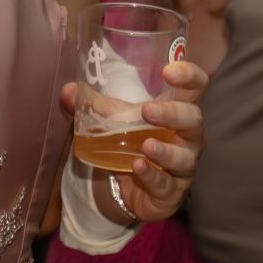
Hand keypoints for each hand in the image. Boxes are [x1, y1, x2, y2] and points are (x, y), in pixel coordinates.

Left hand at [59, 60, 208, 221]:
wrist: (125, 188)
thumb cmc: (128, 142)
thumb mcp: (111, 121)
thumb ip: (91, 105)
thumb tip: (69, 91)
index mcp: (176, 111)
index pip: (194, 88)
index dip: (189, 75)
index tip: (169, 70)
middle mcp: (186, 137)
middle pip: (193, 120)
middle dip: (173, 114)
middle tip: (148, 111)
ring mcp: (182, 165)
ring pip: (184, 157)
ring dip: (166, 151)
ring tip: (146, 145)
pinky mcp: (171, 191)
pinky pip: (166, 184)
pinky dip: (152, 176)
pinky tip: (138, 167)